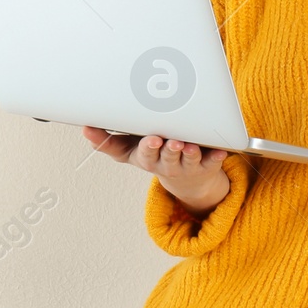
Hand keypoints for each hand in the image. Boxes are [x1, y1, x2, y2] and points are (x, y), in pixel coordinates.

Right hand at [83, 128, 230, 216]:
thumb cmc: (154, 156)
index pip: (145, 154)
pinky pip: (213, 162)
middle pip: (167, 157)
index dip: (148, 148)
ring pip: (189, 159)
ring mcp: (187, 165)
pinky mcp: (207, 165)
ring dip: (190, 153)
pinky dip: (217, 157)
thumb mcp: (129, 151)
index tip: (152, 139)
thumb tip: (85, 128)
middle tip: (170, 141)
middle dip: (168, 150)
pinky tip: (222, 152)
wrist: (188, 180)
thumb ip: (108, 141)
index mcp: (148, 159)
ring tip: (190, 145)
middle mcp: (167, 164)